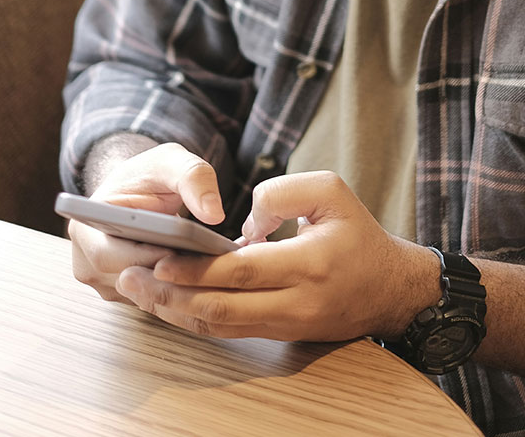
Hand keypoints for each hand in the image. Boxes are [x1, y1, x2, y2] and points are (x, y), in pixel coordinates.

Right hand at [69, 143, 225, 302]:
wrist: (142, 188)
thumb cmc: (151, 175)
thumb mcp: (174, 162)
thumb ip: (194, 179)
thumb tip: (213, 213)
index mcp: (85, 229)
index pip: (109, 257)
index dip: (145, 257)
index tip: (179, 251)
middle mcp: (87, 263)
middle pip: (129, 282)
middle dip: (168, 274)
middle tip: (206, 264)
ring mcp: (105, 282)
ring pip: (144, 296)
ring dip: (175, 285)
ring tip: (209, 269)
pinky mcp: (126, 293)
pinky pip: (153, 299)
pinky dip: (177, 289)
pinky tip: (203, 276)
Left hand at [115, 171, 439, 340]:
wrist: (392, 288)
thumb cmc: (360, 236)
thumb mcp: (333, 191)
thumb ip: (282, 192)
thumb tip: (240, 225)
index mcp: (310, 263)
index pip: (242, 273)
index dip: (197, 271)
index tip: (159, 261)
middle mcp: (297, 302)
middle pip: (222, 309)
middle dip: (172, 297)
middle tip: (132, 281)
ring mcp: (289, 324)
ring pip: (222, 327)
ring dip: (177, 313)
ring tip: (141, 295)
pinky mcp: (283, 334)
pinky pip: (232, 332)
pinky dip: (198, 320)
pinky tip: (173, 306)